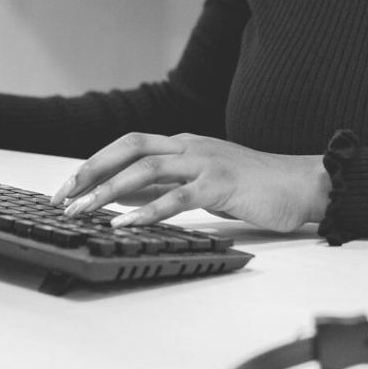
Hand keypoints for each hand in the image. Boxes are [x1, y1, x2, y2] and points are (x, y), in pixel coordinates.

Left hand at [49, 132, 329, 232]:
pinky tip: (125, 224)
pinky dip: (147, 211)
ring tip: (84, 212)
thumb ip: (166, 186)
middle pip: (129, 148)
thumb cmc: (256, 187)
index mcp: (184, 143)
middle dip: (92, 170)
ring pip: (146, 170)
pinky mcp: (221, 184)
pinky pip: (177, 196)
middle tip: (64, 197)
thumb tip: (122, 198)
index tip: (68, 187)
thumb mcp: (203, 181)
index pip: (129, 144)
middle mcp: (190, 146)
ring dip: (109, 192)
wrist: (303, 184)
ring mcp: (206, 162)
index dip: (95, 162)